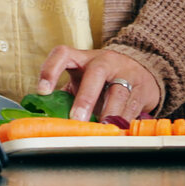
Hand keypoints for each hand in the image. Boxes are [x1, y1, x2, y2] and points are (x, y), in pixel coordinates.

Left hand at [36, 46, 161, 121]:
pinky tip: (117, 130)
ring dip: (108, 113)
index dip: (50, 70)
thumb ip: (65, 96)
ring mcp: (126, 73)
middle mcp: (105, 61)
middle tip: (77, 119)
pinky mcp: (142, 88)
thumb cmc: (103, 81)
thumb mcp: (83, 80)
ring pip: (118, 92)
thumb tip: (43, 119)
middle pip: (96, 73)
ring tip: (100, 129)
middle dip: (85, 98)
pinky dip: (124, 120)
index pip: (63, 54)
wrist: (140, 72)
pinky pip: (133, 106)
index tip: (42, 91)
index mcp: (83, 58)